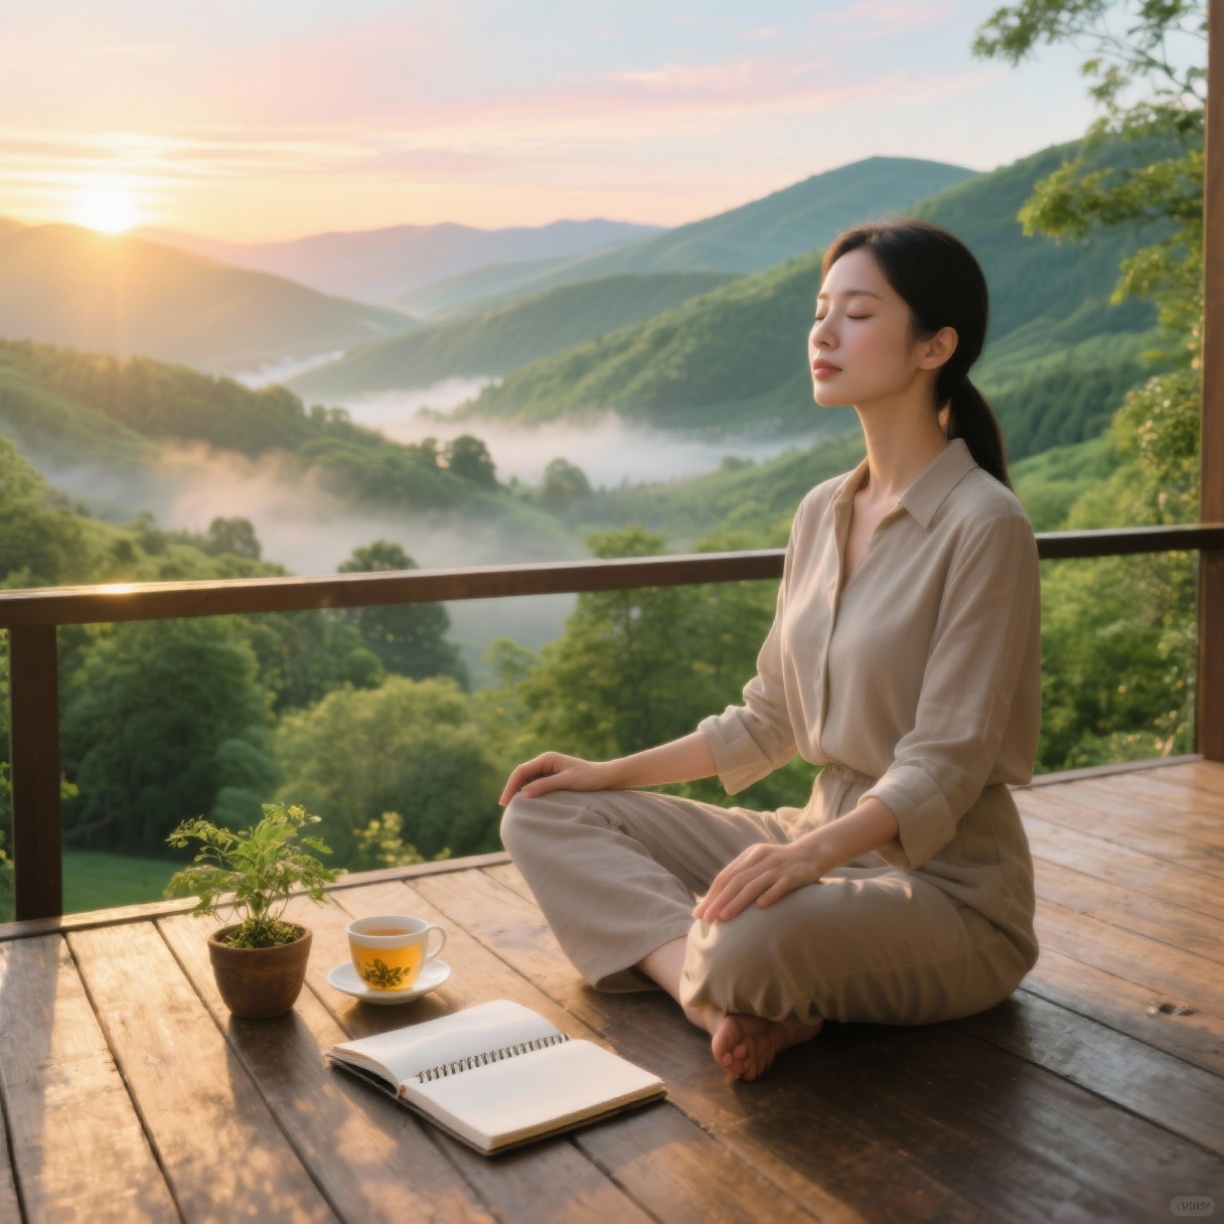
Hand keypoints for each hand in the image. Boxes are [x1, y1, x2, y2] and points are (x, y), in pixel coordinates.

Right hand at [499, 753, 613, 803]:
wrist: (607, 777)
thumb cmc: (590, 778)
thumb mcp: (568, 782)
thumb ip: (546, 786)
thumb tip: (523, 793)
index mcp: (547, 759)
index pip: (521, 771)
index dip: (511, 786)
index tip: (505, 802)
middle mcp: (546, 763)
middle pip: (522, 775)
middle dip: (512, 789)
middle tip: (505, 807)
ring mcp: (549, 771)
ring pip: (528, 781)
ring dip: (520, 792)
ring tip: (513, 808)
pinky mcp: (553, 779)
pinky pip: (536, 786)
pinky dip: (530, 794)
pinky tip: (527, 805)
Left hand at [693, 836, 825, 922]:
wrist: (811, 853)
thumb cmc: (779, 865)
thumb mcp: (758, 864)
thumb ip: (741, 877)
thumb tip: (716, 901)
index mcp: (750, 855)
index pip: (725, 876)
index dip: (712, 894)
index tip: (699, 913)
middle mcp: (761, 859)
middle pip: (735, 881)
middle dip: (719, 901)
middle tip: (707, 919)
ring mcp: (778, 867)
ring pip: (754, 885)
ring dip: (737, 902)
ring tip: (724, 917)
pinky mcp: (794, 875)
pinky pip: (780, 886)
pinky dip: (770, 895)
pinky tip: (760, 907)